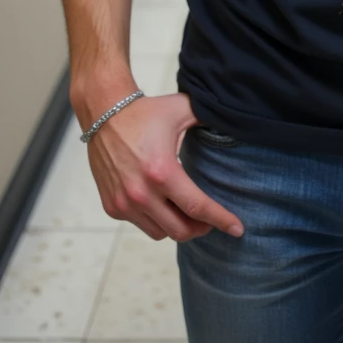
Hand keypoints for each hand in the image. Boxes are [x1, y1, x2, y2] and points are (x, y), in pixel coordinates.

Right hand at [86, 91, 243, 242]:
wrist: (104, 113)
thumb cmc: (145, 112)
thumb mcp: (181, 110)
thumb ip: (208, 117)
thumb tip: (232, 119)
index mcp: (162, 171)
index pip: (197, 207)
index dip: (221, 220)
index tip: (238, 229)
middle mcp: (141, 193)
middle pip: (180, 230)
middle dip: (201, 228)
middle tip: (210, 219)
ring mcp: (124, 203)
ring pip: (160, 232)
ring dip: (177, 227)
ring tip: (186, 212)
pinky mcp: (112, 206)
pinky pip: (140, 224)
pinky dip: (155, 220)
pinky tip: (162, 205)